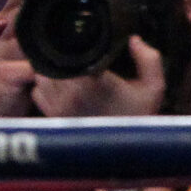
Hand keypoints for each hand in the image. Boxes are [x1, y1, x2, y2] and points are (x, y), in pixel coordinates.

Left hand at [34, 36, 166, 119]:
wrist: (127, 150)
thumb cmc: (139, 117)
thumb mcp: (153, 87)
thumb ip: (149, 59)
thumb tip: (134, 39)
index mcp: (94, 83)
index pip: (70, 55)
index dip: (73, 46)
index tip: (84, 46)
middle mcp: (72, 95)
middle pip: (52, 64)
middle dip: (60, 58)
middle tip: (74, 57)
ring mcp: (59, 107)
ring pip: (41, 78)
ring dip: (50, 72)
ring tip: (66, 71)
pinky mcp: (53, 117)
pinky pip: (37, 94)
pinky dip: (44, 88)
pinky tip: (60, 87)